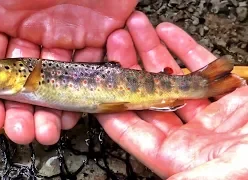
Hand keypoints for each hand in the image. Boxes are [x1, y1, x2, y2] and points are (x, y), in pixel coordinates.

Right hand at [0, 0, 137, 144]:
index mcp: (6, 16)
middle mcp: (36, 30)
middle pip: (26, 80)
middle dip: (22, 110)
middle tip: (21, 132)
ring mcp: (69, 37)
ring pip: (58, 82)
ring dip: (51, 110)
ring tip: (47, 131)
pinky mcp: (100, 39)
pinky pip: (91, 71)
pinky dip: (82, 94)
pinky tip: (73, 114)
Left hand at [96, 11, 247, 178]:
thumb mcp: (232, 171)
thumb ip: (196, 176)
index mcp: (179, 156)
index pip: (132, 129)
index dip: (113, 104)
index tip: (101, 81)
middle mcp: (189, 134)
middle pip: (147, 95)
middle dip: (130, 66)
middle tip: (116, 41)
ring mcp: (208, 112)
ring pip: (171, 76)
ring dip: (152, 51)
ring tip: (137, 29)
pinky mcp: (229, 95)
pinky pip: (201, 67)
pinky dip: (184, 47)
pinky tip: (169, 33)